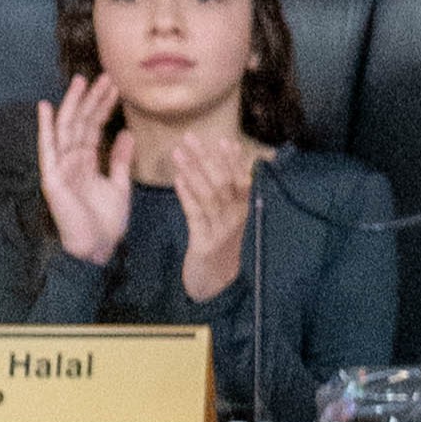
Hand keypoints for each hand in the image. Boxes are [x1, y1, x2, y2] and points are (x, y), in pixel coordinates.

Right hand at [32, 75, 134, 264]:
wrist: (99, 246)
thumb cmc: (107, 220)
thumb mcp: (120, 184)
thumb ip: (121, 159)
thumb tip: (127, 132)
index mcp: (87, 161)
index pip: (94, 127)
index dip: (104, 106)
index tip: (116, 86)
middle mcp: (72, 160)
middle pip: (81, 122)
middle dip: (92, 99)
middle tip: (106, 75)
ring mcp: (61, 167)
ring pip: (67, 129)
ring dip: (74, 104)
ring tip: (83, 81)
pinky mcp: (53, 177)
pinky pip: (48, 149)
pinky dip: (45, 127)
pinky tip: (46, 107)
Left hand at [172, 132, 257, 302]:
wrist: (215, 284)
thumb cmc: (219, 247)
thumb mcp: (227, 220)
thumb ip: (225, 197)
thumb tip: (224, 167)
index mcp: (243, 210)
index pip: (241, 179)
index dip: (232, 160)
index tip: (223, 140)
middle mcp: (236, 217)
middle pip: (223, 182)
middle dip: (207, 158)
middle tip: (191, 137)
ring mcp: (221, 230)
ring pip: (209, 195)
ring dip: (193, 171)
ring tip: (178, 153)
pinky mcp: (205, 242)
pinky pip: (196, 215)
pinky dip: (187, 196)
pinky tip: (178, 181)